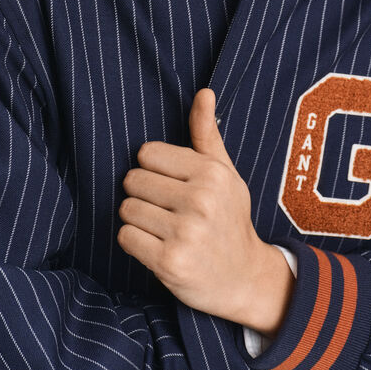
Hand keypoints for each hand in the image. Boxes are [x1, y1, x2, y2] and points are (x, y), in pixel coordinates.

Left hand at [117, 87, 265, 322]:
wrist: (244, 278)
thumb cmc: (229, 218)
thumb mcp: (224, 173)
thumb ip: (206, 133)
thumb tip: (203, 91)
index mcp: (211, 173)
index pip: (147, 153)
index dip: (154, 169)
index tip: (172, 185)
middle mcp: (199, 200)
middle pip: (133, 180)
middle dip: (144, 195)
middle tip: (168, 211)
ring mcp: (185, 233)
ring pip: (126, 209)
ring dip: (138, 220)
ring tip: (164, 229)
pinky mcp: (169, 263)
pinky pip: (125, 237)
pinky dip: (134, 242)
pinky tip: (157, 247)